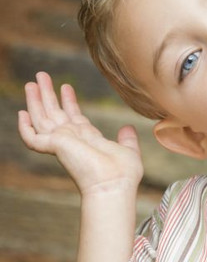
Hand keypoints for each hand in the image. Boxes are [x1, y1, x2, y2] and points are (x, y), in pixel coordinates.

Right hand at [18, 72, 143, 196]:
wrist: (113, 185)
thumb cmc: (122, 174)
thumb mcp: (128, 151)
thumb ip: (126, 139)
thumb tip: (127, 128)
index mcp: (88, 139)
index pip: (74, 117)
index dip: (69, 101)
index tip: (66, 87)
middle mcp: (72, 140)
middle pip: (55, 113)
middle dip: (48, 94)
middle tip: (41, 76)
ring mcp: (61, 143)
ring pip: (42, 118)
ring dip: (36, 100)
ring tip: (33, 82)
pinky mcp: (53, 147)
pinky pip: (32, 137)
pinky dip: (25, 127)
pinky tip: (22, 113)